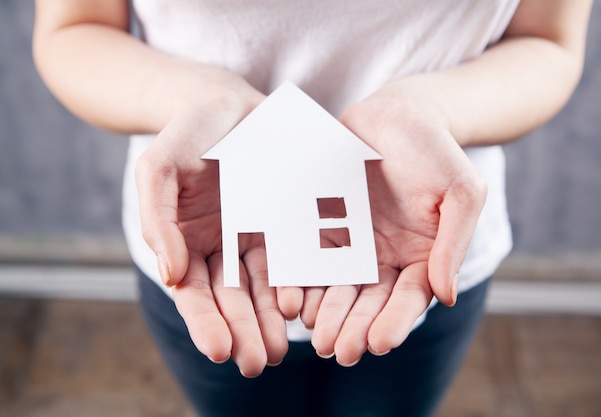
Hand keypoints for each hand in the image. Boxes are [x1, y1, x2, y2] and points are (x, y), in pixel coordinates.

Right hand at [134, 82, 301, 376]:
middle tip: (256, 363)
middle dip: (242, 333)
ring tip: (281, 349)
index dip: (205, 323)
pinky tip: (303, 307)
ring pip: (263, 288)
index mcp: (186, 243)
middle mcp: (220, 248)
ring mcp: (254, 238)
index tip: (221, 350)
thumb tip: (172, 274)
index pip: (194, 294)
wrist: (229, 103)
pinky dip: (295, 284)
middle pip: (231, 301)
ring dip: (270, 320)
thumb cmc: (186, 134)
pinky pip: (292, 258)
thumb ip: (159, 220)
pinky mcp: (284, 224)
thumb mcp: (159, 168)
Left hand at [304, 86, 486, 365]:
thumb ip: (452, 243)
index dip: (395, 322)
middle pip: (370, 301)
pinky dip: (304, 281)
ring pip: (339, 287)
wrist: (397, 115)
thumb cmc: (436, 150)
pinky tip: (293, 300)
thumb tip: (445, 296)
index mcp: (423, 257)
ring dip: (328, 313)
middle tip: (338, 351)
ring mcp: (355, 246)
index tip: (377, 343)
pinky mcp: (326, 228)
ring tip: (315, 335)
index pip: (409, 298)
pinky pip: (311, 258)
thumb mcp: (461, 191)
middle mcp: (387, 259)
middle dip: (355, 326)